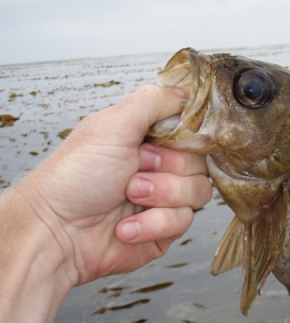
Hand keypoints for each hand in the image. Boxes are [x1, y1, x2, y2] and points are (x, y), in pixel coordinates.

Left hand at [16, 85, 212, 286]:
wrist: (57, 231)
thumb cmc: (72, 179)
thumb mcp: (111, 125)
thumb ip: (153, 101)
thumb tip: (188, 91)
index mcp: (149, 140)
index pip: (193, 132)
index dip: (182, 140)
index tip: (155, 145)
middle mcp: (160, 167)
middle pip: (199, 163)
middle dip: (165, 170)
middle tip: (133, 172)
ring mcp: (165, 199)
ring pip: (197, 193)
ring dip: (160, 197)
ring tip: (128, 198)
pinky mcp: (166, 229)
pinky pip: (183, 222)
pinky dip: (151, 224)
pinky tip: (126, 226)